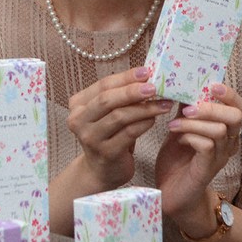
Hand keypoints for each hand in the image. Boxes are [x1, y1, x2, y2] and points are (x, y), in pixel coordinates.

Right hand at [67, 67, 172, 191]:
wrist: (102, 170)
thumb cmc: (109, 136)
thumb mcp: (108, 114)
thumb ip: (120, 96)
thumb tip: (146, 76)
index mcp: (77, 105)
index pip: (102, 86)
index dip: (125, 77)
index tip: (146, 71)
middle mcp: (79, 120)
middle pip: (107, 100)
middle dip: (132, 91)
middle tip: (154, 87)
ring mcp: (90, 138)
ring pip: (119, 116)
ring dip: (144, 108)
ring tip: (163, 104)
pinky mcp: (105, 153)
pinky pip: (129, 133)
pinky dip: (144, 124)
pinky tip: (155, 120)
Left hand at [155, 82, 241, 219]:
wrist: (170, 193)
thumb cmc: (176, 160)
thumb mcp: (179, 128)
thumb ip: (185, 109)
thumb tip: (182, 83)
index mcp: (224, 130)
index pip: (239, 107)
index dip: (230, 94)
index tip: (211, 85)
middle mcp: (227, 143)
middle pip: (236, 116)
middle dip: (211, 106)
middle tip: (187, 107)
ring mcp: (219, 157)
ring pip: (220, 130)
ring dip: (195, 122)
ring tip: (173, 124)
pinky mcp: (207, 170)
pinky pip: (207, 147)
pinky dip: (191, 137)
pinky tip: (177, 138)